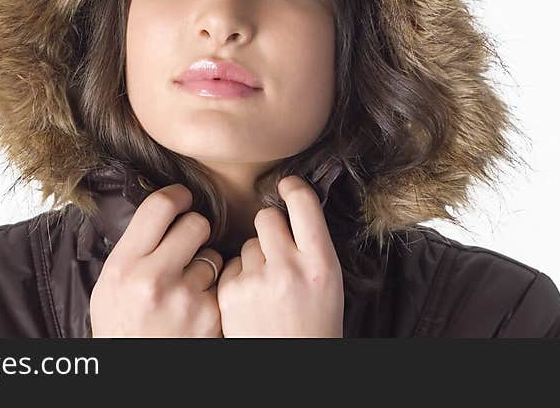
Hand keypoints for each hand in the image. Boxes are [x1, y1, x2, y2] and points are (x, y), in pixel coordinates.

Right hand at [89, 184, 223, 336]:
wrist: (134, 373)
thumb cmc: (122, 325)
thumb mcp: (111, 282)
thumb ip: (135, 246)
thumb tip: (165, 205)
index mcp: (124, 266)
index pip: (160, 206)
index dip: (177, 195)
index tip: (182, 198)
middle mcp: (154, 280)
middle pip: (196, 224)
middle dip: (196, 229)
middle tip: (188, 242)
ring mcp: (186, 300)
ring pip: (214, 256)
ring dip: (206, 265)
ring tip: (187, 286)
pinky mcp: (211, 317)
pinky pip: (224, 284)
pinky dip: (216, 291)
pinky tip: (198, 305)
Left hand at [217, 175, 343, 337]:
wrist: (291, 375)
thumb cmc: (315, 326)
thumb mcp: (329, 284)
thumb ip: (312, 247)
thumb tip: (292, 204)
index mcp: (321, 264)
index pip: (304, 204)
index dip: (294, 188)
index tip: (288, 185)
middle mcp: (289, 268)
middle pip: (268, 216)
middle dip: (270, 227)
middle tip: (278, 249)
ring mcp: (257, 281)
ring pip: (248, 242)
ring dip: (254, 256)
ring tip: (268, 287)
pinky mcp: (230, 294)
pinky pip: (231, 265)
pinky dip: (238, 277)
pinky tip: (251, 300)